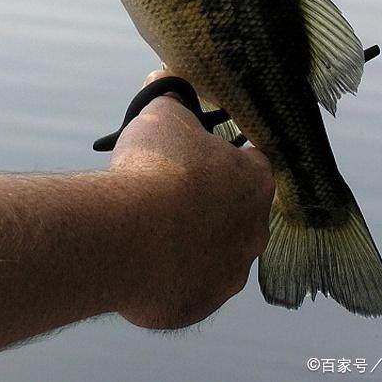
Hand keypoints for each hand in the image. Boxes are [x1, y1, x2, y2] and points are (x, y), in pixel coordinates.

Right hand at [109, 71, 274, 329]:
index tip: (196, 154)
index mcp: (255, 181)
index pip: (253, 162)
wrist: (127, 237)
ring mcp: (229, 274)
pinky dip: (170, 273)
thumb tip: (166, 76)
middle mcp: (254, 231)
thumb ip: (171, 95)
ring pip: (215, 252)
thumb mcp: (161, 113)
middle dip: (208, 201)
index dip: (223, 156)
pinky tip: (143, 257)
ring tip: (151, 227)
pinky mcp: (199, 305)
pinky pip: (188, 285)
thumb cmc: (155, 167)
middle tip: (170, 190)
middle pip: (236, 211)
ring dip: (191, 240)